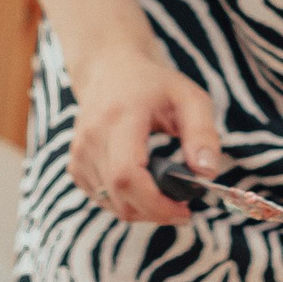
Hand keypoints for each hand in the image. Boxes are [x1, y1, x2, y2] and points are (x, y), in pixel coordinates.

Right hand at [66, 43, 220, 226]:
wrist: (111, 69)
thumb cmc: (154, 85)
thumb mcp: (189, 98)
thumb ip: (203, 133)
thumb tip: (206, 174)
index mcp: (120, 116)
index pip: (126, 175)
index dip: (156, 204)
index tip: (184, 211)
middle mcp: (92, 136)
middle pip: (119, 196)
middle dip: (154, 212)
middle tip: (181, 207)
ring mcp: (80, 151)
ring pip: (111, 203)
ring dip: (141, 209)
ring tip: (164, 192)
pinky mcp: (75, 164)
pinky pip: (101, 199)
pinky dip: (124, 202)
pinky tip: (142, 185)